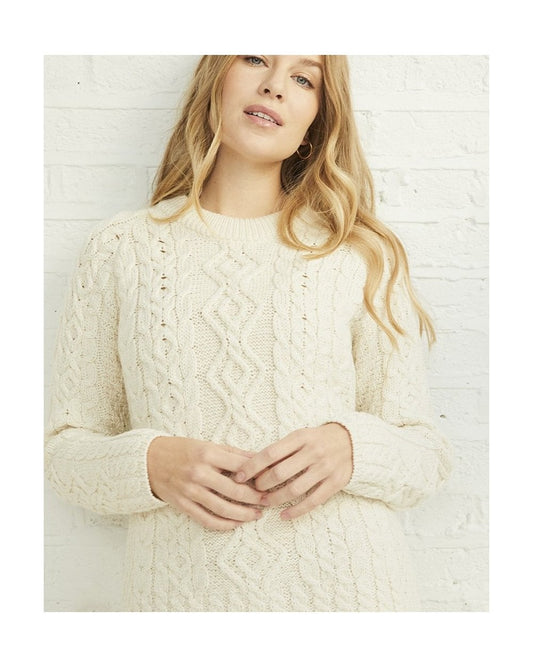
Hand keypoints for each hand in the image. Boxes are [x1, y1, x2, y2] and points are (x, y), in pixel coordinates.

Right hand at [147, 436, 265, 530]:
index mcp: (207, 453)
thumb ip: (232, 453)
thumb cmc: (181, 450)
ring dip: (243, 514)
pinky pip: (207, 519)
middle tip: (267, 501)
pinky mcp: (183, 505)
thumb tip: (258, 459)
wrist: (148, 460)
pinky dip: (223, 524)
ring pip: (223, 508)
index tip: (269, 480)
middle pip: (234, 490)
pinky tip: (235, 524)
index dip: (258, 475)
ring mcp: (190, 490)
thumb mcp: (206, 444)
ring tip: (256, 515)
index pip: (240, 466)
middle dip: (255, 498)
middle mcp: (199, 472)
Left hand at [233, 423, 352, 519]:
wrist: (352, 441)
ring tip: (265, 502)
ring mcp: (325, 468)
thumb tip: (251, 465)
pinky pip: (313, 501)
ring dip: (275, 499)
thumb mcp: (299, 436)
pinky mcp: (335, 483)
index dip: (251, 466)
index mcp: (300, 437)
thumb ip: (280, 450)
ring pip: (295, 489)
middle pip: (280, 472)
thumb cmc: (317, 439)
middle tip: (254, 490)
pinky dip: (296, 511)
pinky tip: (284, 515)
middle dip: (262, 484)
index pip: (270, 453)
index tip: (238, 476)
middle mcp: (313, 452)